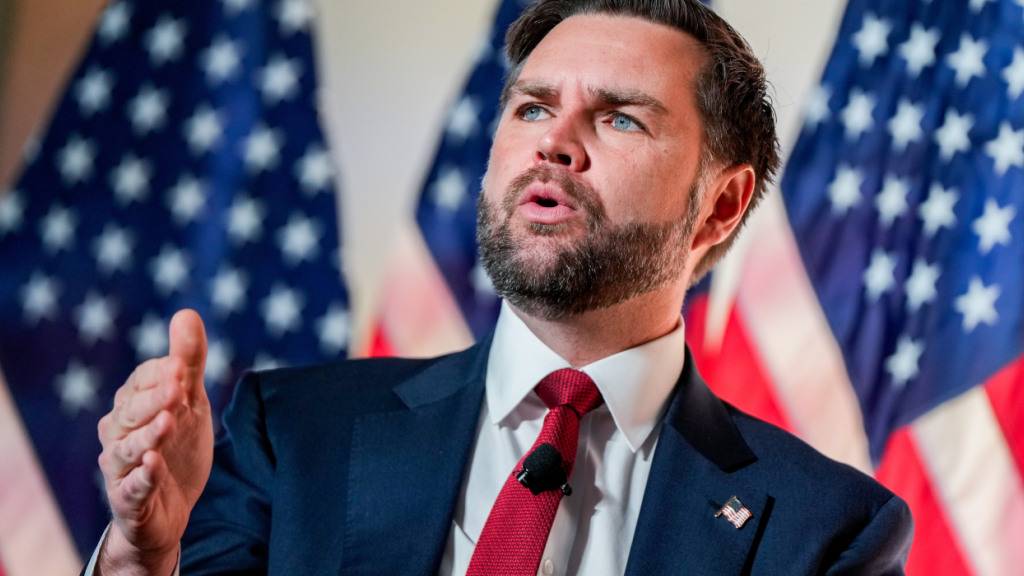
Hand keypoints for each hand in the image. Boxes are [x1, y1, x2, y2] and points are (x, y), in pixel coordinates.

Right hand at [96, 309, 213, 574]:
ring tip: (168, 423)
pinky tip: (153, 465)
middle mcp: (118, 433)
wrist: (171, 508)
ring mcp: (120, 468)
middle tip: (179, 389)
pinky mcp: (128, 500)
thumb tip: (186, 313)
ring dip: (147, 435)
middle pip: (130, 412)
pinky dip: (142, 477)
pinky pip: (132, 488)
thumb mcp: (190, 402)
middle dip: (153, 400)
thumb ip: (188, 361)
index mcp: (131, 405)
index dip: (163, 374)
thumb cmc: (176, 446)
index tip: (184, 367)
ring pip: (127, 449)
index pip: (142, 381)